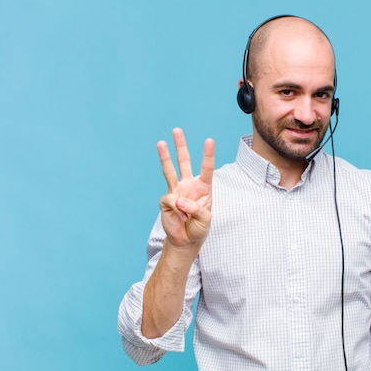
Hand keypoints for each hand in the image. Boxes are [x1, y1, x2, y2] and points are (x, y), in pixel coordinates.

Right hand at [157, 128, 214, 247]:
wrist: (186, 241)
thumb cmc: (199, 228)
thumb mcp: (205, 219)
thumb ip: (195, 209)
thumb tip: (178, 200)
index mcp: (203, 187)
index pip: (206, 168)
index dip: (207, 154)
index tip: (209, 140)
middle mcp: (189, 185)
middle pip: (185, 162)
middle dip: (181, 146)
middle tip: (177, 130)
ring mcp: (176, 191)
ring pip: (170, 170)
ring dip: (165, 156)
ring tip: (160, 142)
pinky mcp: (166, 201)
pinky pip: (170, 200)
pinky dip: (176, 208)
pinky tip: (180, 216)